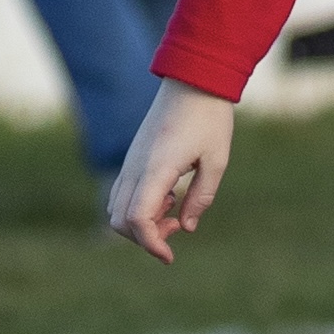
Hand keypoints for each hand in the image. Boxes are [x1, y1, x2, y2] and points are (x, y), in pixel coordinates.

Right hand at [107, 79, 237, 262]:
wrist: (195, 79)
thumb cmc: (210, 116)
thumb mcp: (216, 158)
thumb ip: (202, 196)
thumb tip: (187, 228)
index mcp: (155, 169)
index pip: (136, 219)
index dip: (150, 243)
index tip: (169, 255)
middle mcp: (135, 168)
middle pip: (120, 221)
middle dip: (145, 236)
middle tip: (179, 225)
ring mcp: (130, 162)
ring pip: (117, 208)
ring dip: (141, 221)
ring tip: (176, 206)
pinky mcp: (133, 156)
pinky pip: (123, 193)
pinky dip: (138, 206)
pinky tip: (169, 193)